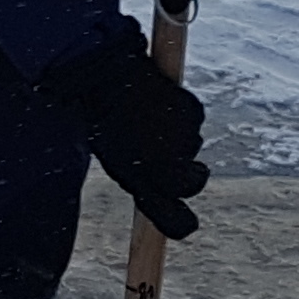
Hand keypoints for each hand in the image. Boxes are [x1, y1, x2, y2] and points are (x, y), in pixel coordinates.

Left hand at [37, 23, 207, 239]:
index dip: (181, 222)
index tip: (183, 219)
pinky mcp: (194, 112)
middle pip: (192, 183)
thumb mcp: (119, 165)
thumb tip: (171, 206)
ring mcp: (188, 137)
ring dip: (176, 140)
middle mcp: (174, 164)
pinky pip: (192, 121)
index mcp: (150, 181)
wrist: (105, 77)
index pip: (179, 222)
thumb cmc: (105, 125)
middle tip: (162, 156)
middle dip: (184, 174)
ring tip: (148, 121)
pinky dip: (180, 116)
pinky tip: (158, 103)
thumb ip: (145, 188)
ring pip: (191, 148)